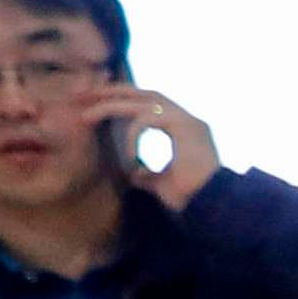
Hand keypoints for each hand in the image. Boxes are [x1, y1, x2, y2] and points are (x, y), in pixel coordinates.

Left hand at [76, 84, 218, 202]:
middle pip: (144, 93)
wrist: (213, 205)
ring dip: (112, 105)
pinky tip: (128, 151)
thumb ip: (148, 174)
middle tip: (84, 96)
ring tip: (87, 114)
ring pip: (143, 101)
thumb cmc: (192, 197)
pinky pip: (147, 119)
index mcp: (185, 128)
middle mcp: (188, 119)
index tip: (95, 106)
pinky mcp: (186, 126)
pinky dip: (132, 132)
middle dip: (112, 92)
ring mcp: (189, 120)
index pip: (149, 103)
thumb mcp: (162, 182)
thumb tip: (133, 173)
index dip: (122, 101)